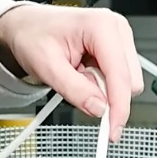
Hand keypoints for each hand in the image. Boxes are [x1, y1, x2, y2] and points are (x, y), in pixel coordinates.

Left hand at [0, 5, 143, 140]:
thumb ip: (74, 90)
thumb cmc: (33, 36)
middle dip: (105, 95)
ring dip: (102, 89)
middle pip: (129, 81)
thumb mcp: (47, 67)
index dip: (118, 107)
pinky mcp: (118, 48)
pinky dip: (101, 84)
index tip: (112, 131)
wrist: (27, 26)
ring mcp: (120, 38)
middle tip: (75, 86)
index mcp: (101, 26)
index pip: (120, 75)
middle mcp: (116, 29)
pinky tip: (84, 71)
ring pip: (126, 83)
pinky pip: (119, 79)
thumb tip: (98, 109)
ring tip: (77, 74)